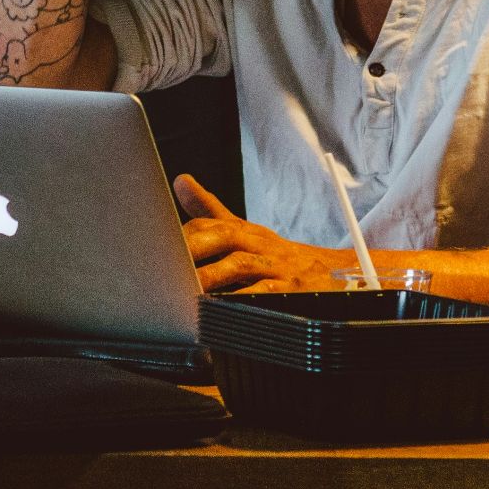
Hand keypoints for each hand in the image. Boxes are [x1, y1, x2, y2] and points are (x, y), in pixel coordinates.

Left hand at [175, 174, 351, 293]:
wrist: (332, 271)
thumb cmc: (278, 254)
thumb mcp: (245, 230)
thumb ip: (210, 210)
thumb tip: (179, 180)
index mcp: (244, 229)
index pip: (210, 223)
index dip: (184, 233)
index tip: (157, 245)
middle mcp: (259, 242)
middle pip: (224, 235)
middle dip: (195, 247)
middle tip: (165, 263)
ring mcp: (275, 265)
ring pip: (240, 264)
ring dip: (212, 275)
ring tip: (186, 288)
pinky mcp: (290, 288)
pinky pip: (264, 292)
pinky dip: (243, 298)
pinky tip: (224, 307)